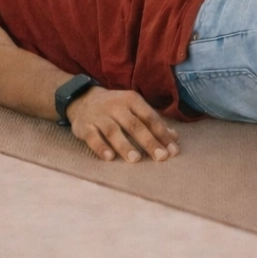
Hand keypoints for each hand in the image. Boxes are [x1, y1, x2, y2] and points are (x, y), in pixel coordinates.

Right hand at [66, 87, 180, 162]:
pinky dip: (100, 147)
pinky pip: (92, 137)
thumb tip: (174, 137)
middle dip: (149, 141)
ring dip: (124, 145)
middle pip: (134, 125)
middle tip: (161, 157)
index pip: (150, 118)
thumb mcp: (134, 109)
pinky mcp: (84, 126)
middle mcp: (116, 106)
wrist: (82, 99)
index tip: (173, 151)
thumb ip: (153, 123)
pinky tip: (109, 158)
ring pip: (113, 131)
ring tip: (136, 159)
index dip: (162, 134)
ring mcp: (99, 116)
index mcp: (132, 100)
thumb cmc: (116, 108)